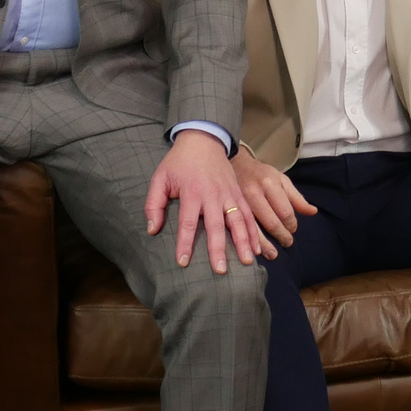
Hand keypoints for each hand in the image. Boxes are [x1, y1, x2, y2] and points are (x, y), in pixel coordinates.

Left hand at [143, 129, 258, 272]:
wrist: (203, 140)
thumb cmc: (178, 162)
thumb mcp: (160, 179)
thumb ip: (154, 204)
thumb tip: (152, 230)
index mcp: (192, 192)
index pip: (188, 222)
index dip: (185, 243)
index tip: (183, 262)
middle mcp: (213, 195)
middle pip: (216, 226)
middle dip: (218, 249)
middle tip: (220, 270)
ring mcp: (229, 194)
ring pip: (239, 221)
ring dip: (244, 242)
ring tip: (248, 261)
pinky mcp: (238, 193)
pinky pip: (249, 214)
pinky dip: (254, 231)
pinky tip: (258, 247)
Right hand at [231, 146, 316, 258]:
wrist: (236, 165)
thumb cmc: (262, 175)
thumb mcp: (281, 180)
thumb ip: (296, 198)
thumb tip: (313, 212)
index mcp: (270, 184)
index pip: (284, 210)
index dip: (291, 223)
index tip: (293, 230)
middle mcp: (254, 193)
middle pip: (270, 220)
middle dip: (281, 235)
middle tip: (288, 243)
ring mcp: (239, 202)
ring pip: (253, 228)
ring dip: (264, 244)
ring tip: (273, 255)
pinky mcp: (229, 209)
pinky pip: (239, 229)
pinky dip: (248, 241)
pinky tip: (254, 250)